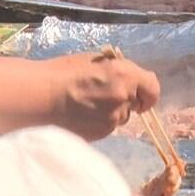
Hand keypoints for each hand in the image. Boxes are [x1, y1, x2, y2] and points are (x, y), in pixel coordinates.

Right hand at [46, 53, 160, 140]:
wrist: (41, 97)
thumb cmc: (63, 72)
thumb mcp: (95, 61)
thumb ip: (116, 70)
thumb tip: (127, 78)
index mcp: (125, 75)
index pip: (153, 87)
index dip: (147, 91)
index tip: (139, 93)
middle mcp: (124, 98)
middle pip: (136, 103)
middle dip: (125, 100)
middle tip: (103, 95)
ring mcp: (113, 119)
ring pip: (120, 117)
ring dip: (111, 112)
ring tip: (87, 105)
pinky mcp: (101, 134)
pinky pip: (107, 127)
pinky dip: (99, 122)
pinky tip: (81, 115)